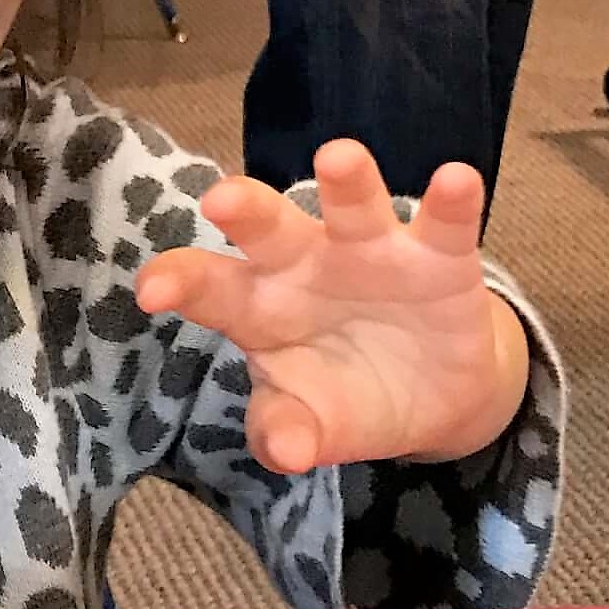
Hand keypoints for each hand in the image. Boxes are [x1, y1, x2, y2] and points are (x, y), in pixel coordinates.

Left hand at [135, 141, 528, 473]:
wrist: (430, 397)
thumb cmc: (343, 396)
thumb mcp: (311, 422)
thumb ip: (287, 430)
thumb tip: (287, 451)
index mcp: (258, 307)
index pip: (211, 290)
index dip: (181, 283)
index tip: (152, 289)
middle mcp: (307, 266)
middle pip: (271, 230)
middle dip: (249, 211)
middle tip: (222, 198)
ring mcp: (373, 252)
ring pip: (354, 207)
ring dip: (348, 183)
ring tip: (338, 158)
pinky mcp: (439, 258)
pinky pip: (446, 225)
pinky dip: (452, 203)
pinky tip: (456, 180)